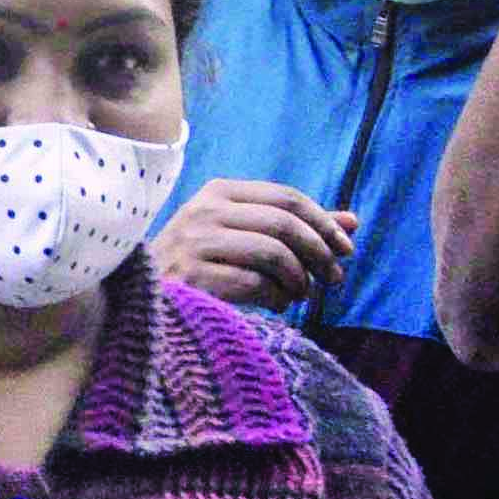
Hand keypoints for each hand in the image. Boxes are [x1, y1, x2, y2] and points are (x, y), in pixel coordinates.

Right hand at [150, 180, 357, 308]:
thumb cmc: (202, 265)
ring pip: (273, 253)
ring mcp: (194, 243)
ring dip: (299, 279)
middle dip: (319, 253)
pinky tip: (277, 305)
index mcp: (218, 193)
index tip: (346, 249)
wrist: (146, 297)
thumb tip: (352, 222)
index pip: (286, 197)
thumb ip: (295, 228)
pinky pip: (255, 284)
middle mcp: (203, 211)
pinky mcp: (192, 277)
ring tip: (299, 294)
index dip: (323, 222)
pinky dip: (277, 297)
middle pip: (283, 223)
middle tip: (334, 278)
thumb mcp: (246, 236)